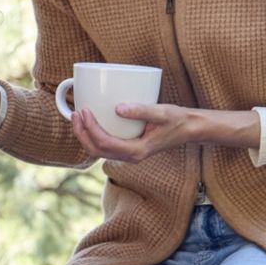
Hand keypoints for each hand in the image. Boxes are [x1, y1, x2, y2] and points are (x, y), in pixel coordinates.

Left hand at [71, 103, 260, 161]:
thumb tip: (117, 107)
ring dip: (85, 135)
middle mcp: (130, 157)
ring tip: (78, 117)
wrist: (190, 129)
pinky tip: (90, 122)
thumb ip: (141, 110)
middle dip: (81, 134)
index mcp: (137, 151)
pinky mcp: (129, 148)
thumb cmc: (178, 120)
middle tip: (76, 113)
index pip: (105, 143)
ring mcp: (129, 154)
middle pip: (96, 151)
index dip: (90, 129)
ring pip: (99, 151)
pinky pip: (106, 146)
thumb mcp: (162, 112)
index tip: (84, 111)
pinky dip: (94, 136)